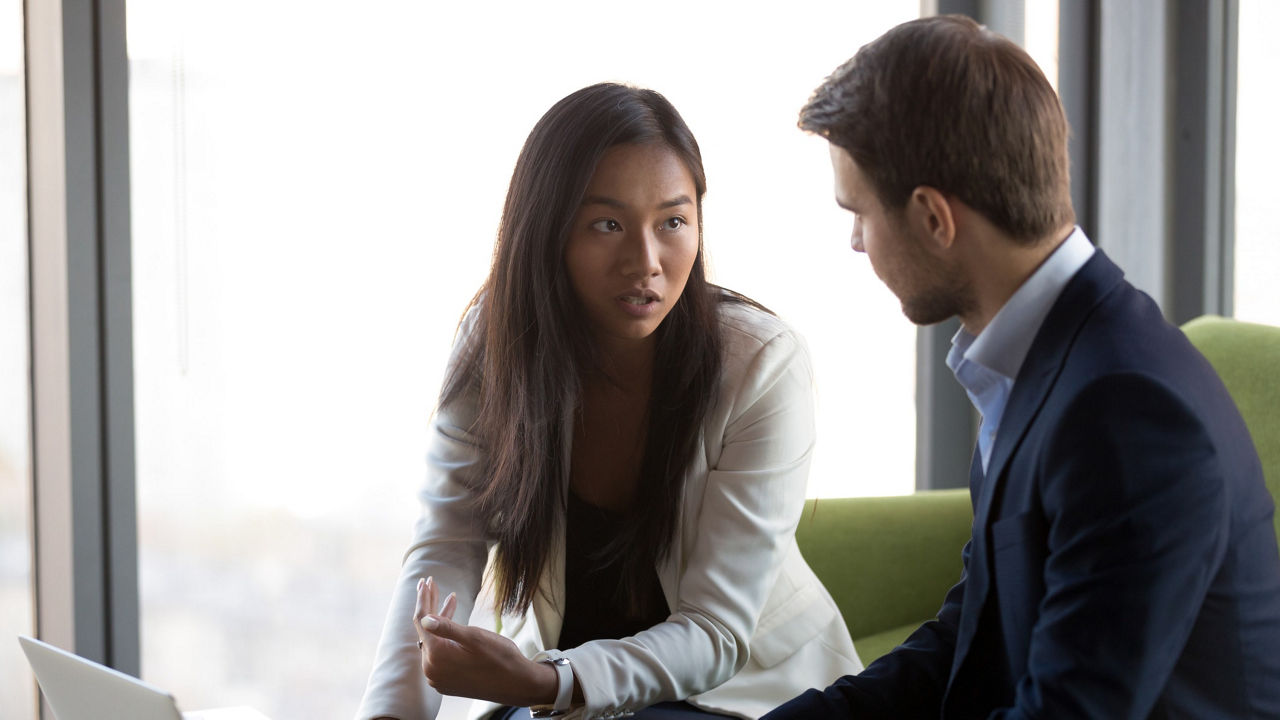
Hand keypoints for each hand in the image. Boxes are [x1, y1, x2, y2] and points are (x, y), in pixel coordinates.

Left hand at [412, 577, 559, 707]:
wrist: (517, 684)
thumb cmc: (500, 658)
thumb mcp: (474, 637)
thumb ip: (446, 627)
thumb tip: (424, 619)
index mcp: (436, 657)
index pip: (422, 621)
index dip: (424, 599)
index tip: (426, 580)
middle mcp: (431, 670)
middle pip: (425, 631)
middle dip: (429, 606)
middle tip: (431, 583)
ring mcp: (438, 678)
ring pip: (433, 642)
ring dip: (439, 620)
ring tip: (451, 599)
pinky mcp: (446, 681)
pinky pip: (439, 654)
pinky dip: (444, 637)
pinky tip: (453, 623)